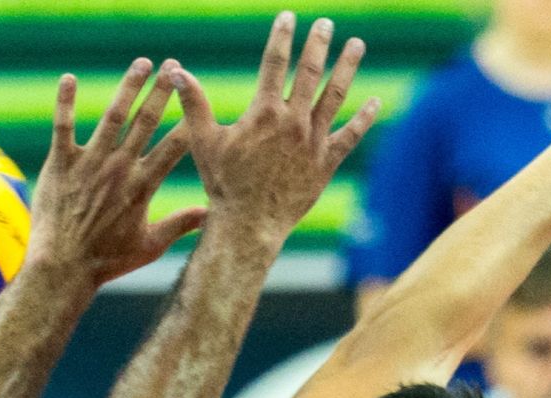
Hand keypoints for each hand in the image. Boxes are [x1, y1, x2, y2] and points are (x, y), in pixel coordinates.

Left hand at [25, 59, 205, 287]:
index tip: (199, 98)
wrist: (63, 269)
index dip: (189, 120)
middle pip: (146, 121)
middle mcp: (119, 168)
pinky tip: (68, 78)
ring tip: (142, 63)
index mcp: (142, 186)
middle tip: (174, 67)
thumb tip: (210, 214)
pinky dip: (64, 101)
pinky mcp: (61, 164)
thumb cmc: (106, 262)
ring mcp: (89, 163)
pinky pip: (63, 126)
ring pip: (112, 116)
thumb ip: (180, 225)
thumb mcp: (150, 246)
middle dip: (162, 91)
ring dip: (128, 87)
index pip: (174, 146)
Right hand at [174, 12, 378, 246]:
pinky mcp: (327, 162)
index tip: (288, 17)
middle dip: (318, 43)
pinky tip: (375, 101)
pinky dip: (364, 118)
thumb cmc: (224, 185)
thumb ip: (194, 104)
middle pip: (310, 72)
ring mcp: (314, 141)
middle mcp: (293, 121)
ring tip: (357, 45)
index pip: (275, 63)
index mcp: (264, 113)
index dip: (282, 37)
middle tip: (326, 23)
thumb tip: (175, 72)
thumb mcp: (204, 142)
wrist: (249, 224)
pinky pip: (350, 135)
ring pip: (335, 96)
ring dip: (347, 67)